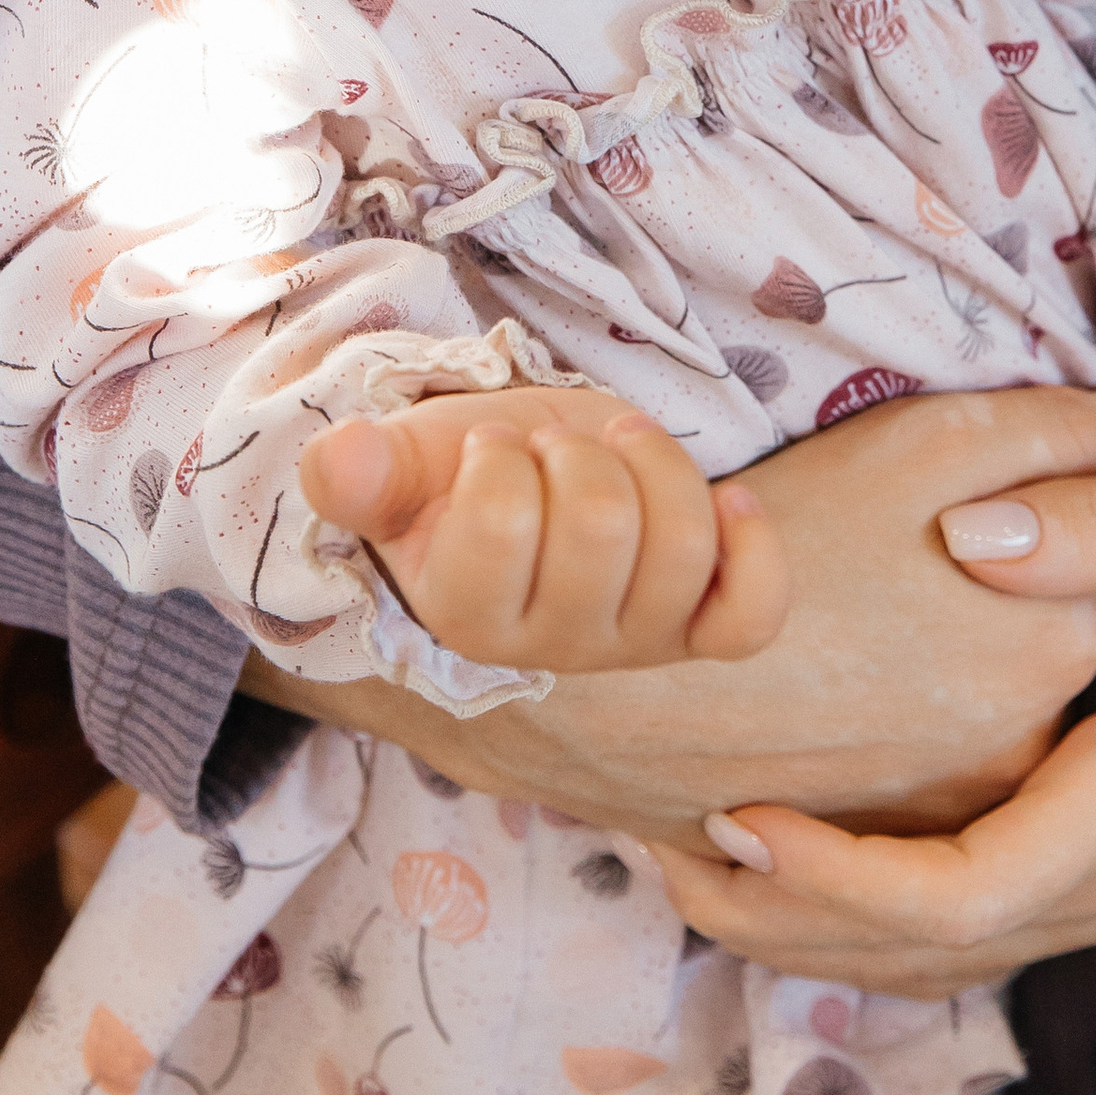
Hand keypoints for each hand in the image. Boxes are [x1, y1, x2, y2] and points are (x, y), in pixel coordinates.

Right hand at [244, 381, 1095, 845]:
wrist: (594, 676)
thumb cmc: (757, 537)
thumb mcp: (920, 442)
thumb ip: (1054, 427)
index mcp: (1049, 655)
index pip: (1078, 572)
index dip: (1006, 523)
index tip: (924, 508)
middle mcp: (1016, 765)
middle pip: (1025, 663)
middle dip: (974, 613)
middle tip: (871, 566)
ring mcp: (936, 830)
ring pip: (963, 739)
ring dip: (923, 691)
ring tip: (833, 630)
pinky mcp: (859, 870)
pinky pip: (901, 811)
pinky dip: (872, 763)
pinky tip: (810, 706)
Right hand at [300, 391, 787, 669]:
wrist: (524, 480)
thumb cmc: (457, 475)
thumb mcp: (400, 463)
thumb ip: (358, 472)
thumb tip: (341, 460)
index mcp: (466, 615)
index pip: (502, 526)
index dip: (500, 461)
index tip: (490, 453)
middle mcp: (554, 646)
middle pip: (603, 527)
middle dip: (579, 453)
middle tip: (554, 451)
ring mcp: (634, 640)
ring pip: (681, 548)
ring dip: (654, 464)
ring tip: (616, 448)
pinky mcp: (699, 625)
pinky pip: (753, 613)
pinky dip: (753, 547)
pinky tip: (727, 500)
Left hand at [648, 455, 1095, 994]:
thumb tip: (976, 534)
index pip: (974, 891)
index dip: (846, 874)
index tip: (745, 811)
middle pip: (929, 949)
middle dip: (791, 916)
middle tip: (673, 844)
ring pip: (930, 967)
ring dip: (803, 937)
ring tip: (682, 867)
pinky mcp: (1071, 892)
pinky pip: (950, 948)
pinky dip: (850, 932)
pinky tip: (764, 882)